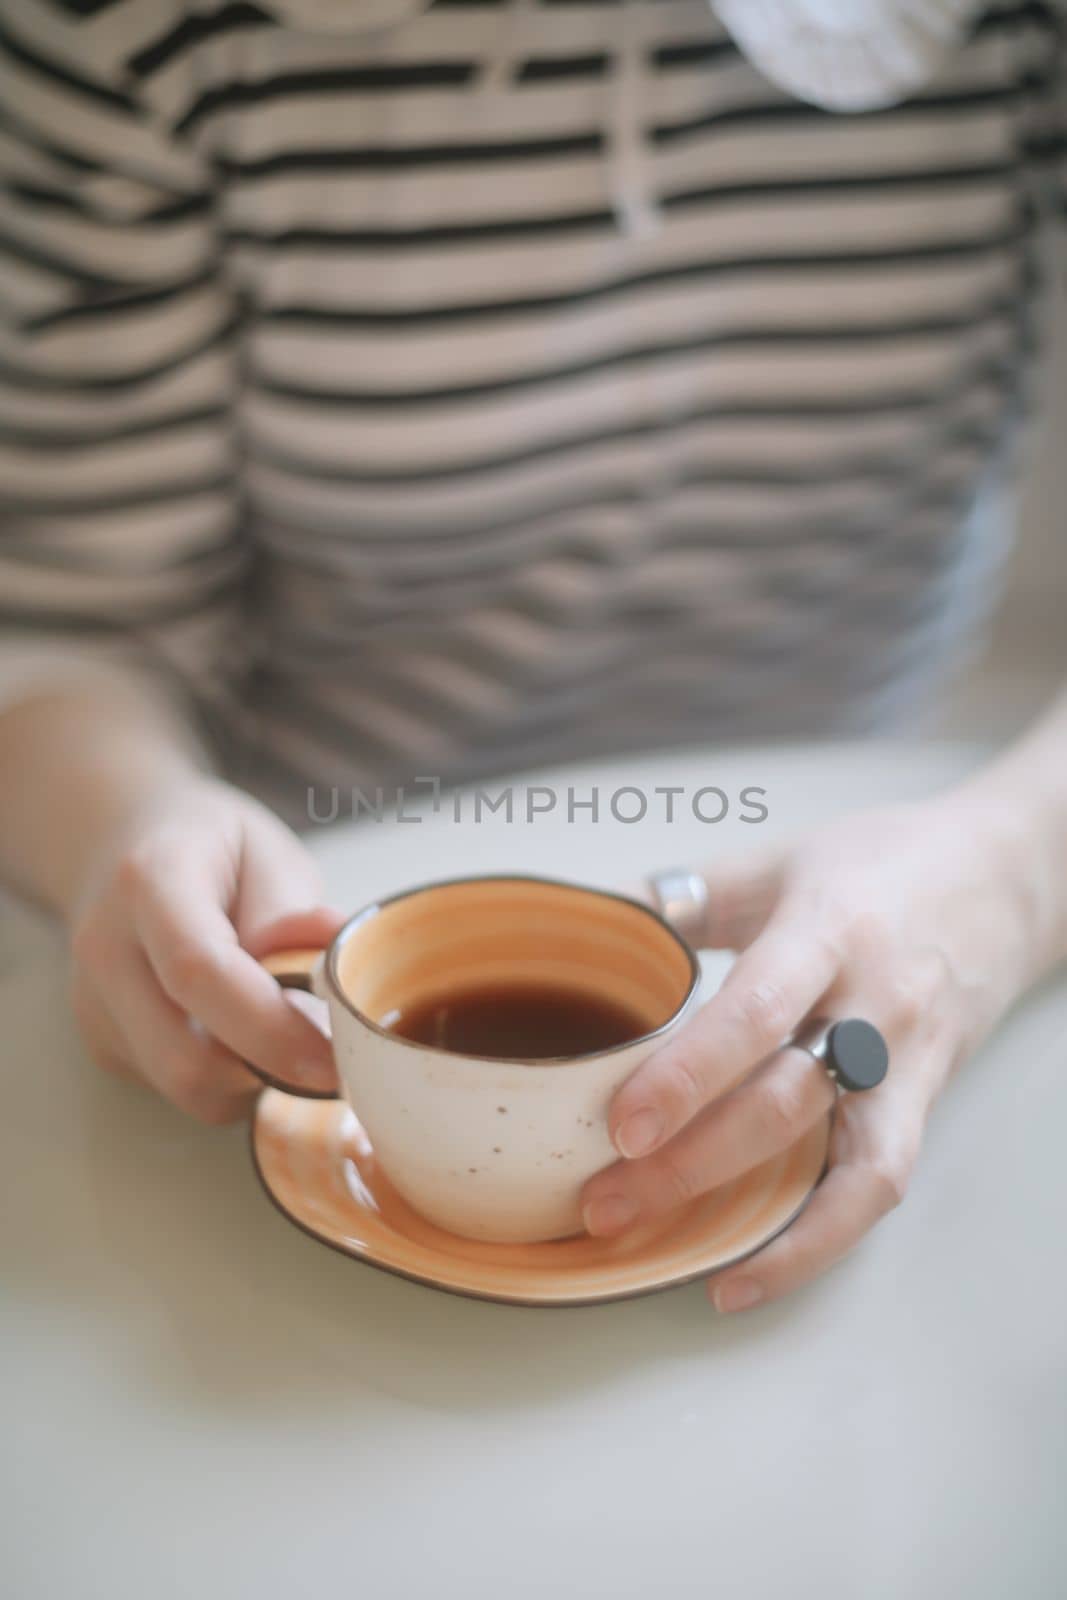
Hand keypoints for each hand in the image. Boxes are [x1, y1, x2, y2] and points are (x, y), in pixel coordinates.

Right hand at [68, 775, 343, 1122]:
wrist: (120, 845)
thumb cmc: (211, 848)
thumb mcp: (264, 851)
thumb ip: (293, 913)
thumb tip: (332, 972)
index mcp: (149, 882)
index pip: (199, 972)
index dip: (270, 1028)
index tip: (333, 1058)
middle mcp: (106, 949)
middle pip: (185, 1057)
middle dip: (269, 1072)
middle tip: (331, 1056)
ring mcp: (94, 1004)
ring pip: (183, 1087)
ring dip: (250, 1081)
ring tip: (284, 1032)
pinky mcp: (102, 1042)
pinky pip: (174, 1088)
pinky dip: (225, 1077)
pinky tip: (242, 1030)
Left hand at [583, 792, 1041, 1309]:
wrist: (1004, 879)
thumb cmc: (881, 864)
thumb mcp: (779, 859)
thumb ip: (689, 899)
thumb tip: (595, 934)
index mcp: (828, 930)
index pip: (757, 1012)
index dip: (689, 1074)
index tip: (622, 1123)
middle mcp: (874, 1005)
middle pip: (784, 1103)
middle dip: (689, 1164)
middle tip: (603, 1200)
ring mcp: (908, 1062)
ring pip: (839, 1163)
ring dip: (750, 1222)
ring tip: (659, 1244)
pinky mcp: (926, 1104)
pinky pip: (875, 1189)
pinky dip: (812, 1245)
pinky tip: (741, 1277)